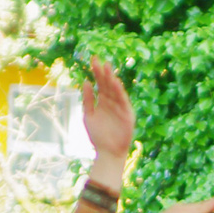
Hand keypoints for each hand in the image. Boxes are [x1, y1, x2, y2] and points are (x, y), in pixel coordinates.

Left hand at [82, 57, 134, 191]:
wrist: (108, 153)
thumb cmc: (98, 136)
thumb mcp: (89, 115)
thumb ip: (87, 100)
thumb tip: (85, 81)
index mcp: (103, 101)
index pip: (100, 83)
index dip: (96, 72)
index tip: (93, 60)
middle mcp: (112, 102)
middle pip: (107, 84)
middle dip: (103, 72)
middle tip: (98, 60)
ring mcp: (120, 107)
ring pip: (115, 90)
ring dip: (111, 79)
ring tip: (107, 67)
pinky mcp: (127, 114)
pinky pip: (123, 101)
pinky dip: (119, 92)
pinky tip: (115, 82)